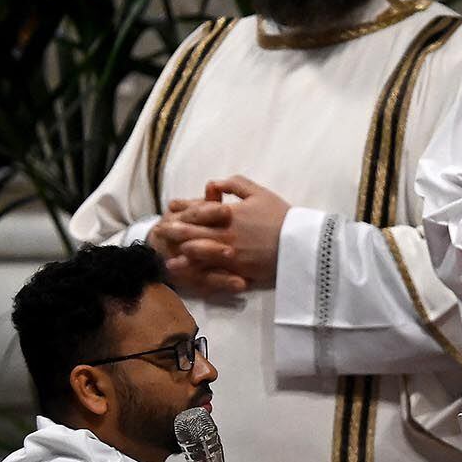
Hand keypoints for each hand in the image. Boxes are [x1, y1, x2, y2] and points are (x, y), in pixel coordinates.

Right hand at [147, 199, 244, 296]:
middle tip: (233, 250)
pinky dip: (224, 283)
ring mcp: (183, 262)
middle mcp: (178, 242)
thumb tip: (213, 185)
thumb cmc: (184, 224)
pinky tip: (242, 284)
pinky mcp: (192, 279)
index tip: (227, 210)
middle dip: (212, 247)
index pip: (192, 214)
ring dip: (221, 271)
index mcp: (178, 219)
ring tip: (241, 275)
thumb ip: (205, 201)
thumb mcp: (193, 211)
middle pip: (193, 244)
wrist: (158, 250)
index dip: (207, 212)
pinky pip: (207, 283)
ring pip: (200, 267)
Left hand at [151, 176, 289, 293]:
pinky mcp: (237, 271)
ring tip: (167, 258)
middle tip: (159, 232)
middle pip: (191, 233)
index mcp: (228, 214)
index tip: (170, 210)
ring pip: (196, 255)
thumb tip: (213, 184)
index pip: (197, 211)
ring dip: (180, 256)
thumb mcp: (260, 193)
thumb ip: (235, 185)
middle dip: (172, 232)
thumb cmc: (282, 216)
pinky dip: (198, 274)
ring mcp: (229, 255)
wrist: (302, 243)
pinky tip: (189, 277)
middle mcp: (224, 234)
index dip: (181, 211)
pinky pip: (212, 273)